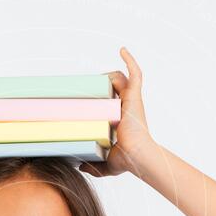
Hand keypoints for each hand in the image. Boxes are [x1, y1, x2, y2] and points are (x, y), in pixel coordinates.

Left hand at [79, 48, 155, 176]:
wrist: (136, 155)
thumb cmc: (125, 160)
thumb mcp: (105, 164)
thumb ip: (93, 165)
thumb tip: (80, 166)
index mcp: (119, 118)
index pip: (109, 100)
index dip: (100, 94)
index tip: (87, 93)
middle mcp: (125, 107)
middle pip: (113, 86)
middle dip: (101, 83)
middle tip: (86, 87)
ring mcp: (131, 100)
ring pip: (120, 78)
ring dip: (109, 75)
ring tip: (97, 79)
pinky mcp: (135, 96)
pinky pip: (135, 73)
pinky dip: (130, 60)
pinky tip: (122, 49)